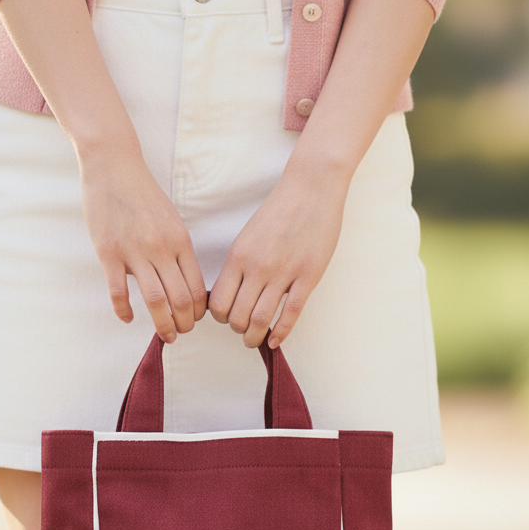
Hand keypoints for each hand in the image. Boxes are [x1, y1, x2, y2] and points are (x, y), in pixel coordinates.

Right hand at [79, 149, 206, 342]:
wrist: (114, 167)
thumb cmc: (144, 195)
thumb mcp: (171, 220)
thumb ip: (178, 250)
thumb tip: (184, 282)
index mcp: (180, 241)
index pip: (197, 287)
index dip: (198, 311)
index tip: (194, 319)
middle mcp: (161, 248)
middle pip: (180, 299)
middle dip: (184, 324)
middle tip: (181, 334)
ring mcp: (134, 251)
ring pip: (154, 300)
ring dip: (162, 325)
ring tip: (165, 335)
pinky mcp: (109, 253)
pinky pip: (118, 291)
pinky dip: (124, 310)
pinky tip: (128, 318)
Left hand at [208, 166, 346, 348]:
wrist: (311, 188)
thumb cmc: (279, 211)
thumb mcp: (248, 236)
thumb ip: (239, 264)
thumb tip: (231, 292)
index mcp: (238, 256)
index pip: (218, 302)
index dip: (219, 317)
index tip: (227, 317)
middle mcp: (257, 267)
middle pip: (237, 316)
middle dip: (237, 330)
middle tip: (242, 331)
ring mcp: (284, 273)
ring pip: (261, 319)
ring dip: (254, 336)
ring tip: (255, 340)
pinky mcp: (308, 276)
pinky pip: (291, 313)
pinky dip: (281, 333)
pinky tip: (276, 341)